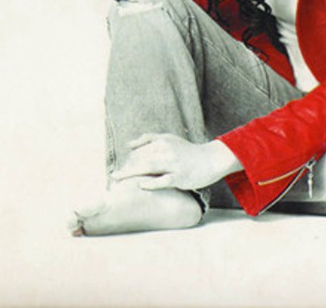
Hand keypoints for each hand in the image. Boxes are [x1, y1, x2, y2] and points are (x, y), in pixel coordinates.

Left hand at [110, 134, 240, 190]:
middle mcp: (167, 150)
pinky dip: (151, 183)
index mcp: (163, 141)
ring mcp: (173, 164)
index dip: (127, 160)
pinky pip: (163, 180)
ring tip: (118, 179)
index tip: (119, 170)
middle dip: (125, 167)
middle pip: (140, 158)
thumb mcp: (169, 139)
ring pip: (148, 167)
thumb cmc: (187, 152)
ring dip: (131, 173)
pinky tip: (141, 185)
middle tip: (114, 178)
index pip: (139, 149)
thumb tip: (128, 145)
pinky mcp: (180, 177)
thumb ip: (149, 139)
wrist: (210, 159)